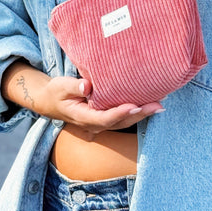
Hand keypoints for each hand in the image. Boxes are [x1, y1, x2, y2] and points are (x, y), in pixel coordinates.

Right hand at [38, 75, 164, 134]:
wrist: (51, 102)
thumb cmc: (56, 93)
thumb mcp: (60, 87)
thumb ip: (73, 86)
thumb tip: (87, 86)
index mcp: (83, 117)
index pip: (105, 118)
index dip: (120, 112)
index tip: (134, 105)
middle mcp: (95, 124)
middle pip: (120, 122)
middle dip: (140, 114)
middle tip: (157, 105)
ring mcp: (101, 123)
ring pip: (125, 122)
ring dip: (143, 114)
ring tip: (160, 105)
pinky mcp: (105, 117)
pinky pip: (123, 117)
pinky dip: (137, 111)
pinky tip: (151, 104)